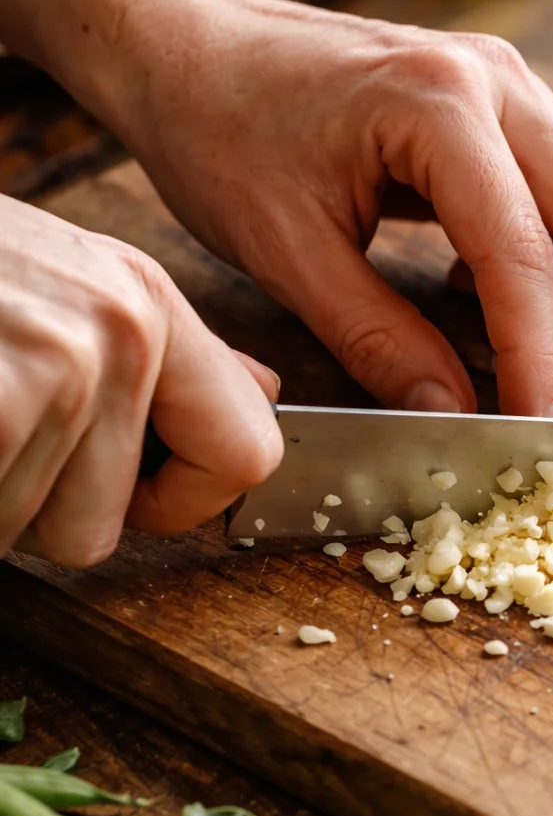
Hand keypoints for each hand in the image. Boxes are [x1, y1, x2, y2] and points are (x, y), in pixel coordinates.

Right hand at [0, 195, 281, 565]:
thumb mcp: (68, 284)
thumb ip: (169, 352)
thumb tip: (262, 394)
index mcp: (144, 299)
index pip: (248, 453)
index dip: (186, 501)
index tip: (135, 492)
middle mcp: (119, 327)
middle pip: (110, 524)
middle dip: (37, 506)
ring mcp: (57, 364)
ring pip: (42, 531)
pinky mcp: (1, 402)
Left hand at [107, 0, 552, 418]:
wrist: (195, 48)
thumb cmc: (221, 134)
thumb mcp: (286, 254)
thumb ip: (376, 339)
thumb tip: (452, 414)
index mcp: (435, 103)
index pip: (523, 251)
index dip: (539, 354)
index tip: (534, 426)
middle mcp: (498, 80)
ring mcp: (515, 84)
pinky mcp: (513, 105)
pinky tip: (527, 309)